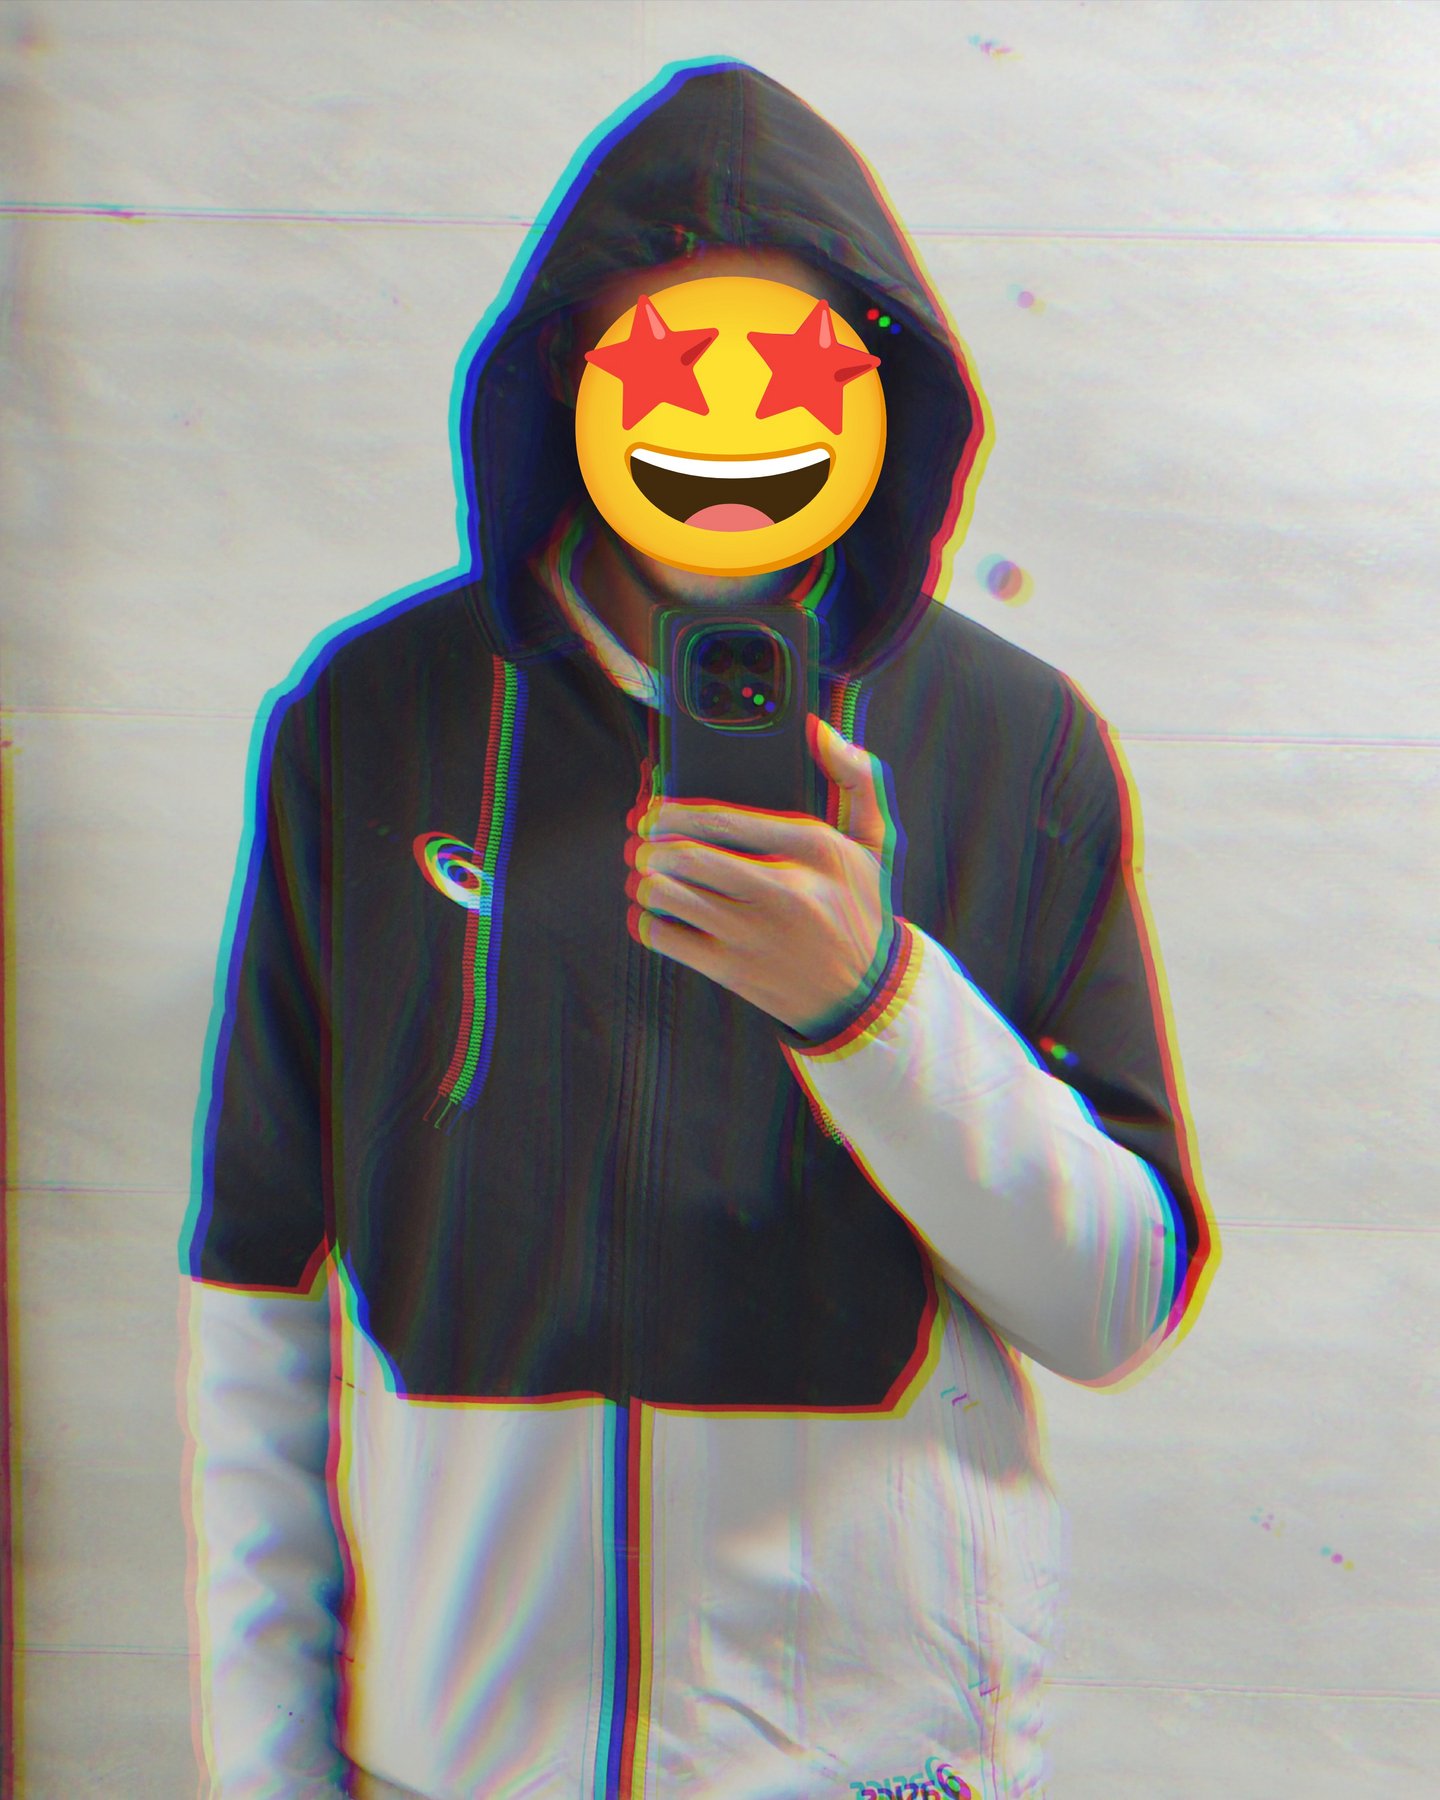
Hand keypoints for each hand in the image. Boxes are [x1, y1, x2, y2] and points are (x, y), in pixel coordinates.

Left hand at [625, 714, 898, 1037]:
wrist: (869, 997)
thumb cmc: (862, 907)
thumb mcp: (876, 841)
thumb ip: (856, 776)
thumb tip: (818, 728)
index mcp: (813, 849)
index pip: (722, 820)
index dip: (673, 812)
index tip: (654, 809)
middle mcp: (783, 890)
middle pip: (686, 857)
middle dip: (649, 844)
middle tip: (639, 839)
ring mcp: (755, 934)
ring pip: (668, 896)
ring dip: (645, 880)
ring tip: (645, 873)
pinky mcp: (734, 970)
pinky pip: (667, 939)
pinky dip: (647, 922)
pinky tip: (653, 913)